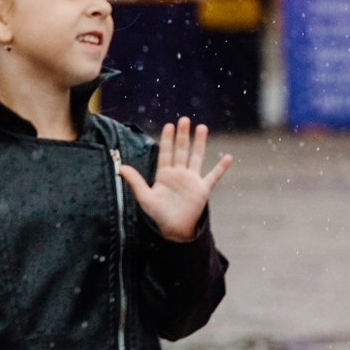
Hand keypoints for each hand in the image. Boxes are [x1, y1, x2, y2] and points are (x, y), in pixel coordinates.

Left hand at [120, 118, 230, 241]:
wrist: (174, 229)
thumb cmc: (157, 215)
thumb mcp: (145, 198)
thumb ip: (135, 182)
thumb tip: (121, 168)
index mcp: (164, 175)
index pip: (166, 153)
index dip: (167, 139)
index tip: (169, 125)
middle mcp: (178, 174)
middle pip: (181, 150)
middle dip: (183, 135)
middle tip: (184, 119)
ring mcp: (191, 180)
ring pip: (196, 157)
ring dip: (199, 143)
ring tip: (202, 127)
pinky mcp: (202, 189)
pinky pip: (213, 176)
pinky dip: (221, 168)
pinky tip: (228, 157)